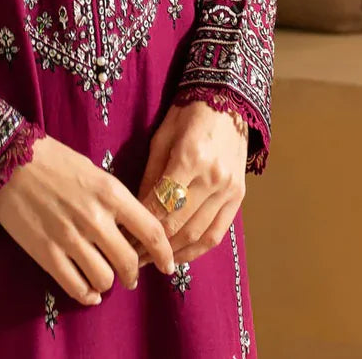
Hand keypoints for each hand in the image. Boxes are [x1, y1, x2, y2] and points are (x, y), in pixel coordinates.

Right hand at [0, 132, 176, 305]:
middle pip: (129, 262)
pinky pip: (76, 287)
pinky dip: (87, 294)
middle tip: (130, 276)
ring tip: (103, 278)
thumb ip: (114, 201)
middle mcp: (95, 218)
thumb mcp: (93, 172)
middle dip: (133, 274)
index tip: (169, 264)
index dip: (164, 253)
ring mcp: (70, 238)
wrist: (8, 160)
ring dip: (108, 282)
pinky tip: (88, 291)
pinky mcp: (47, 253)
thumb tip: (130, 231)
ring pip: (105, 278)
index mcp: (110, 192)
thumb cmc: (53, 160)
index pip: (151, 230)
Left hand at [131, 99, 247, 265]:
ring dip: (174, 253)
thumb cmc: (188, 113)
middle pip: (178, 225)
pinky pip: (218, 233)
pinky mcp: (239, 197)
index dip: (140, 227)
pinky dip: (198, 250)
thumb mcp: (162, 137)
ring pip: (198, 235)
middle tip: (132, 257)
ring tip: (152, 261)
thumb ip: (151, 175)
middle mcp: (212, 178)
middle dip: (153, 246)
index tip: (123, 239)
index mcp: (189, 158)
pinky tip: (180, 256)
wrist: (228, 100)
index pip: (160, 205)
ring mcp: (229, 190)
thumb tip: (136, 210)